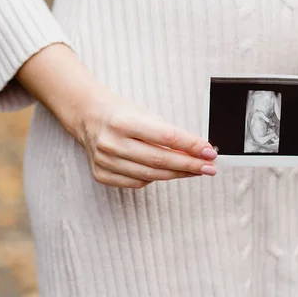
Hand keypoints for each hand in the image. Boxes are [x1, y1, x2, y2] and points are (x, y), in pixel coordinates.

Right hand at [74, 90, 217, 188]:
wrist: (88, 116)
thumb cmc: (122, 114)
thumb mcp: (146, 115)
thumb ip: (169, 134)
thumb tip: (198, 152)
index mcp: (123, 122)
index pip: (166, 137)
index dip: (191, 146)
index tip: (209, 152)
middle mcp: (111, 142)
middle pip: (160, 160)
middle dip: (189, 165)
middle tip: (209, 167)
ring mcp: (104, 161)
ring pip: (150, 175)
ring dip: (177, 174)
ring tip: (195, 171)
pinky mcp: (101, 174)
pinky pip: (137, 182)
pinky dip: (155, 178)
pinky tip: (167, 173)